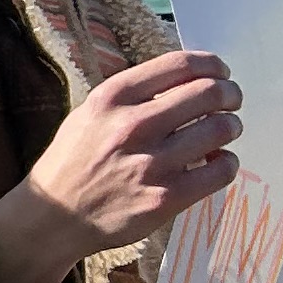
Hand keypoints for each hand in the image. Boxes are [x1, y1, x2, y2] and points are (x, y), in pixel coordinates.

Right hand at [0, 47, 242, 282]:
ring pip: (221, 129)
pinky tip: (215, 163)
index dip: (213, 65)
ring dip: (231, 127)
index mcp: (111, 98)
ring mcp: (150, 164)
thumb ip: (133, 96)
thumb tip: (186, 81)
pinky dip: (227, 163)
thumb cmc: (72, 163)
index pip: (181, 65)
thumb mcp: (89, 115)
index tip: (221, 73)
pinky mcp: (166, 198)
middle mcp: (132, 126)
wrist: (52, 218)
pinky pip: (221, 170)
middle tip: (230, 102)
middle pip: (209, 92)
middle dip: (230, 94)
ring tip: (223, 132)